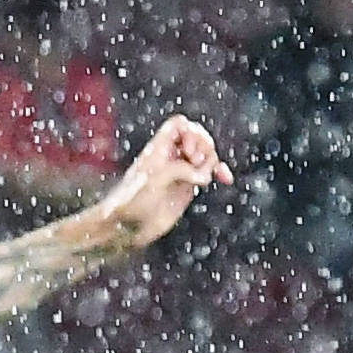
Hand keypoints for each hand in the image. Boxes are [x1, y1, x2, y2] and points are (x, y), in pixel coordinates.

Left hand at [96, 116, 230, 248]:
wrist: (127, 227)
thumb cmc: (131, 202)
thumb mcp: (154, 179)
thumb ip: (179, 170)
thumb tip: (201, 175)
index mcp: (158, 148)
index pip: (179, 125)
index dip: (190, 132)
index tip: (189, 151)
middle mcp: (170, 157)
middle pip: (197, 137)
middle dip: (204, 146)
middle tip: (196, 163)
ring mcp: (180, 172)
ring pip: (205, 155)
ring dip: (210, 163)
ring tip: (200, 180)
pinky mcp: (187, 188)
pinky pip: (208, 174)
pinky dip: (218, 172)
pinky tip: (225, 178)